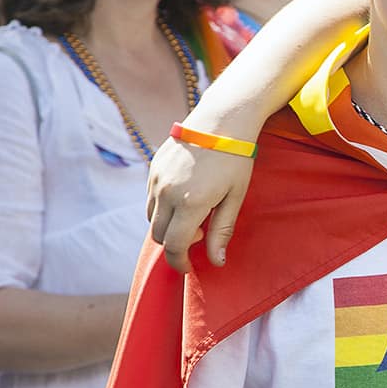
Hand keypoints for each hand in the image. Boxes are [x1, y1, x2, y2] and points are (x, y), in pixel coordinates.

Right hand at [146, 136, 254, 271]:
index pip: (174, 246)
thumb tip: (216, 262)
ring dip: (168, 225)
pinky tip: (186, 197)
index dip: (179, 262)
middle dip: (175, 244)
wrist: (222, 119)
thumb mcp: (235, 197)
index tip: (189, 268)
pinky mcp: (153, 168)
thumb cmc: (235, 160)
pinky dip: (163, 207)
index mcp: (189, 203)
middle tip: (201, 234)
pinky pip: (150, 198)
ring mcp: (156, 179)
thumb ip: (222, 231)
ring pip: (151, 218)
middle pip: (158, 235)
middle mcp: (166, 192)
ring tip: (195, 213)